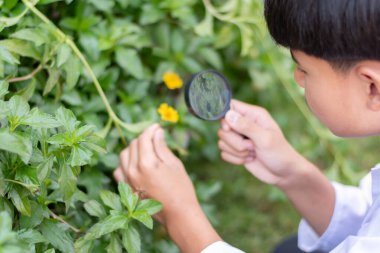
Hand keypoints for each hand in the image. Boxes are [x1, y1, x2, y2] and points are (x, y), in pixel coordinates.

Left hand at [113, 124, 220, 252]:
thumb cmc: (181, 188)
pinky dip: (125, 163)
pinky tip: (135, 163)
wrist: (178, 213)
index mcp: (146, 163)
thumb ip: (161, 147)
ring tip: (146, 148)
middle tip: (154, 136)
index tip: (157, 126)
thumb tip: (157, 131)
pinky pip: (119, 170)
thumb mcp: (174, 164)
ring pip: (124, 155)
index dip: (150, 129)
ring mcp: (128, 181)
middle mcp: (133, 171)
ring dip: (134, 148)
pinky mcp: (127, 189)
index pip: (143, 138)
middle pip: (133, 145)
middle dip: (143, 137)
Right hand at [218, 99, 303, 187]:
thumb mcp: (265, 139)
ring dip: (236, 151)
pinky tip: (249, 159)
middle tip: (252, 145)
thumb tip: (228, 115)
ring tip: (253, 153)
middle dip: (235, 141)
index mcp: (254, 115)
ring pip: (222, 141)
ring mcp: (240, 138)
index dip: (225, 117)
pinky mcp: (236, 150)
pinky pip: (223, 153)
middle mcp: (244, 124)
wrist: (284, 174)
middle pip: (223, 126)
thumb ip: (246, 126)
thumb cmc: (279, 153)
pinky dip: (235, 159)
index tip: (230, 129)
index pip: (231, 105)